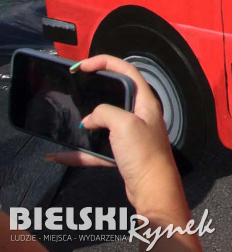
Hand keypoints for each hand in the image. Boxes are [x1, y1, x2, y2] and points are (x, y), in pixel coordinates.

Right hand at [48, 56, 181, 216]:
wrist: (153, 189)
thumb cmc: (145, 153)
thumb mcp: (124, 124)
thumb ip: (104, 113)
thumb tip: (90, 119)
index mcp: (145, 102)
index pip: (127, 72)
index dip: (106, 62)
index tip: (84, 65)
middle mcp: (140, 115)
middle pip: (116, 94)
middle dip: (96, 88)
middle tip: (76, 85)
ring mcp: (131, 135)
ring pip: (104, 122)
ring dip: (86, 122)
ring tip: (69, 117)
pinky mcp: (123, 153)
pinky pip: (97, 149)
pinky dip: (79, 152)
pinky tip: (59, 156)